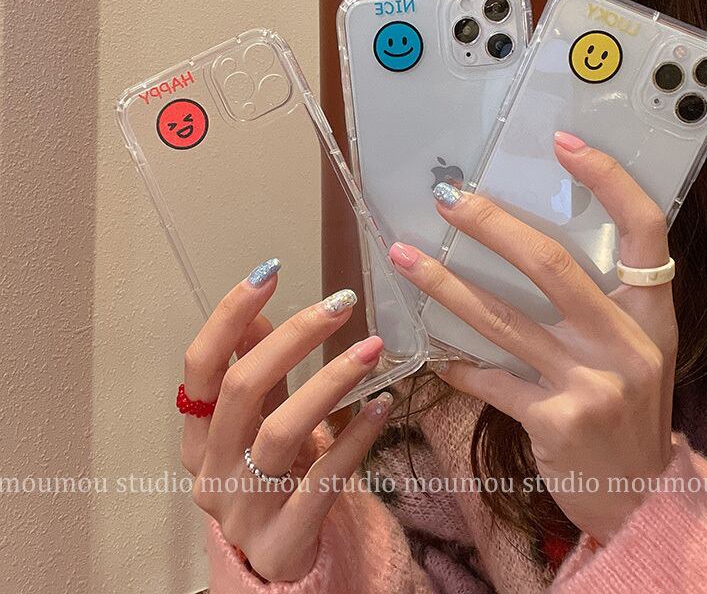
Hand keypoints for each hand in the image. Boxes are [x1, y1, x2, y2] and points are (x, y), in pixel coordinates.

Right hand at [181, 270, 391, 581]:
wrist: (277, 560)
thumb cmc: (268, 476)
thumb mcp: (256, 422)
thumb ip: (253, 370)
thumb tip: (256, 311)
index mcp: (198, 435)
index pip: (201, 366)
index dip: (229, 316)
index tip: (269, 271)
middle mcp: (210, 469)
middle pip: (242, 390)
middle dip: (293, 338)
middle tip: (340, 304)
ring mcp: (243, 509)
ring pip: (281, 432)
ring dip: (330, 381)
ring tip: (371, 347)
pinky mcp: (284, 539)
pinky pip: (323, 480)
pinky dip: (355, 438)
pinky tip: (383, 405)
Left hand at [389, 133, 676, 543]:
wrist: (640, 496)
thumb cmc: (630, 409)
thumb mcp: (635, 349)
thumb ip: (598, 303)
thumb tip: (520, 245)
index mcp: (650, 312)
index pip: (643, 228)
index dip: (608, 180)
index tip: (563, 145)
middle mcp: (627, 342)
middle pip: (551, 264)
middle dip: (491, 226)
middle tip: (448, 198)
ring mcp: (593, 383)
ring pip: (503, 319)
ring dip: (446, 286)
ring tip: (404, 258)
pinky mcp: (556, 421)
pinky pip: (490, 380)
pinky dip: (457, 364)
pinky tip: (431, 352)